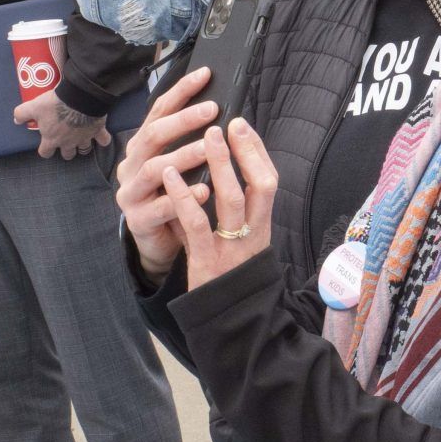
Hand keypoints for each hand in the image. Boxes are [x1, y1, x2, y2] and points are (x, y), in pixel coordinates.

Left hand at [14, 88, 114, 159]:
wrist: (80, 98)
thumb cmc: (55, 105)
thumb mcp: (34, 106)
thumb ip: (22, 113)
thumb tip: (16, 120)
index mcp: (51, 139)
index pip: (45, 153)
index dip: (45, 151)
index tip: (46, 146)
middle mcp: (68, 143)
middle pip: (67, 155)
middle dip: (66, 151)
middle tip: (65, 143)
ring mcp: (84, 138)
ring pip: (84, 150)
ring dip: (83, 147)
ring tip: (82, 141)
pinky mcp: (98, 131)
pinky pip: (103, 140)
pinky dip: (103, 140)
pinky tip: (103, 138)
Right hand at [114, 65, 216, 277]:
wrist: (158, 240)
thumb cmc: (173, 194)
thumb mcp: (179, 163)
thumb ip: (191, 139)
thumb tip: (220, 106)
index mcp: (143, 145)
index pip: (159, 111)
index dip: (181, 91)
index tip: (206, 75)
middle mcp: (132, 164)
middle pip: (153, 135)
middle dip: (183, 120)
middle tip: (212, 110)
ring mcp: (131, 192)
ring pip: (154, 169)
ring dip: (182, 156)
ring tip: (209, 149)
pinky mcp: (137, 220)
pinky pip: (160, 207)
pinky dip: (182, 198)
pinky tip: (205, 190)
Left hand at [159, 119, 280, 290]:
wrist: (229, 318)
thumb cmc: (232, 273)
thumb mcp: (244, 239)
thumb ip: (240, 210)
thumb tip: (231, 171)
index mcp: (262, 225)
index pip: (268, 181)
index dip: (258, 152)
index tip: (243, 126)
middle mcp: (252, 233)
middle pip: (259, 185)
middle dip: (244, 152)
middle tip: (228, 123)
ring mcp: (231, 247)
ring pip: (230, 200)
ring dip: (219, 165)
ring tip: (206, 137)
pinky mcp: (207, 261)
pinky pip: (197, 224)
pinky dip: (184, 196)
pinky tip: (172, 174)